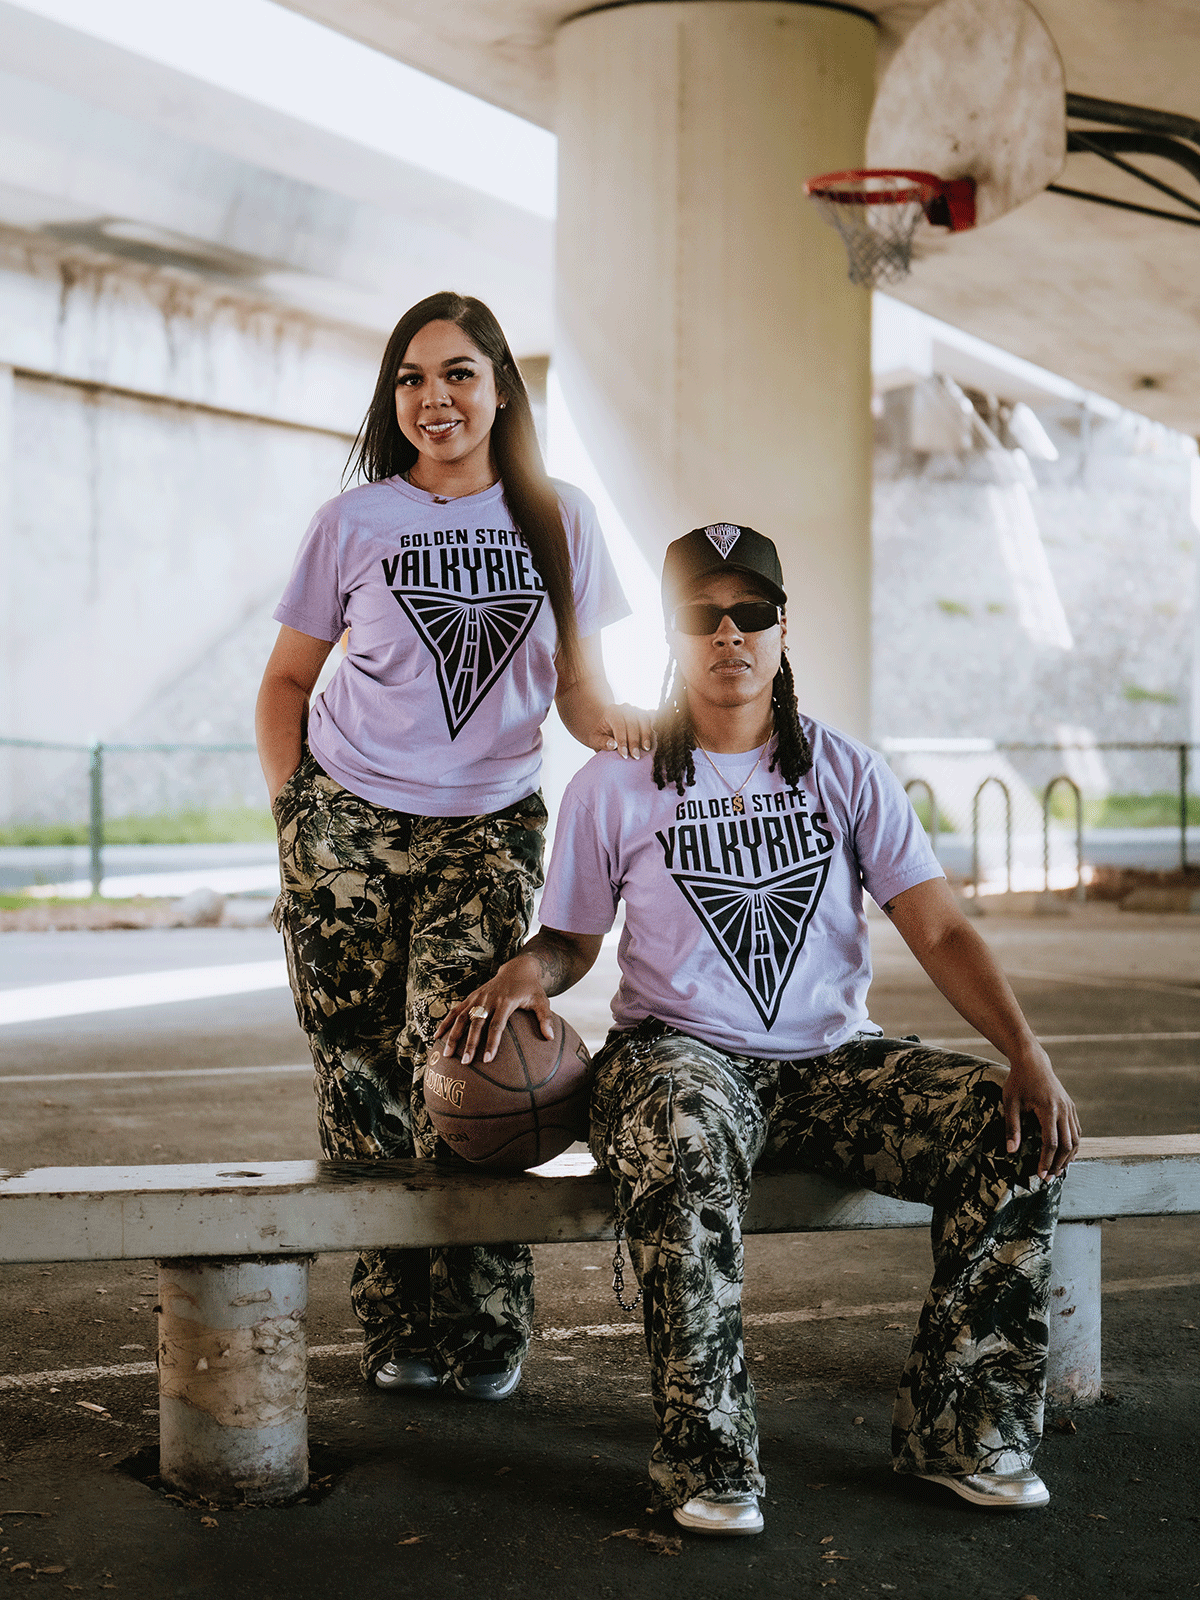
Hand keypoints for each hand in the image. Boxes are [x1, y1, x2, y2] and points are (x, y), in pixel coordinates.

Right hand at [435, 955, 553, 1065]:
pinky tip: (437, 1037)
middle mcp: (489, 999)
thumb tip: (550, 1038)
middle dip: (470, 1043)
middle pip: (477, 1023)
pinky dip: (445, 1023)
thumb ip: (545, 1019)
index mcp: (506, 1001)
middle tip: (464, 1062)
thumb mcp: (542, 1001)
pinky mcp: (471, 997)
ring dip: (453, 1035)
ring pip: (462, 1017)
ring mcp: (478, 998)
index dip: (492, 1042)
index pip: (497, 1025)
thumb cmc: (531, 989)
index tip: (487, 1059)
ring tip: (447, 1054)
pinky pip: (455, 1011)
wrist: (518, 968)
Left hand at [591, 703, 653, 759]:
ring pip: (644, 720)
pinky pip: (652, 719)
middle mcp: (625, 708)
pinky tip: (654, 740)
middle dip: (634, 741)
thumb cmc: (603, 736)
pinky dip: (654, 728)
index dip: (622, 741)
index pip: (619, 725)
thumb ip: (602, 742)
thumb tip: (613, 745)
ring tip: (646, 749)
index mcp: (612, 711)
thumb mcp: (596, 740)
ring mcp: (637, 710)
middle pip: (632, 723)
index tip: (624, 755)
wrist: (610, 729)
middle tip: (635, 756)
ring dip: (646, 735)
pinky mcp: (645, 714)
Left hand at [1002, 1045, 1080, 1180]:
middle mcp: (1063, 1110)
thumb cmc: (1018, 1082)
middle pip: (1067, 1145)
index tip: (1040, 1174)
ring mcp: (1069, 1108)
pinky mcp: (1071, 1107)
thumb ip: (1011, 1127)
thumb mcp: (1010, 1102)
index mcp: (1048, 1109)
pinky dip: (1073, 1145)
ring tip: (1057, 1171)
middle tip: (1049, 1178)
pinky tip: (1065, 1156)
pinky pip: (1077, 1131)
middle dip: (1059, 1164)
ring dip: (1068, 1157)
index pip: (1051, 1143)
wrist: (1032, 1061)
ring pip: (1076, 1139)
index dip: (1046, 1161)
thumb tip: (1011, 1151)